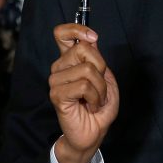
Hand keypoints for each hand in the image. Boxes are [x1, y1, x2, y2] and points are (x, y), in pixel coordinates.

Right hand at [49, 23, 118, 162]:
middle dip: (102, 67)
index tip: (93, 37)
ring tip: (96, 100)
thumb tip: (92, 41)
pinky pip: (84, 86)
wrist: (92, 133)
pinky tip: (91, 106)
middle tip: (100, 86)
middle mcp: (60, 67)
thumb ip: (99, 60)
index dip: (77, 29)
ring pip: (88, 69)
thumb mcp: (106, 79)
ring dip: (101, 88)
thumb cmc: (99, 107)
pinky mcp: (57, 95)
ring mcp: (56, 81)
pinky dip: (95, 97)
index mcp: (70, 61)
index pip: (62, 34)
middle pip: (84, 49)